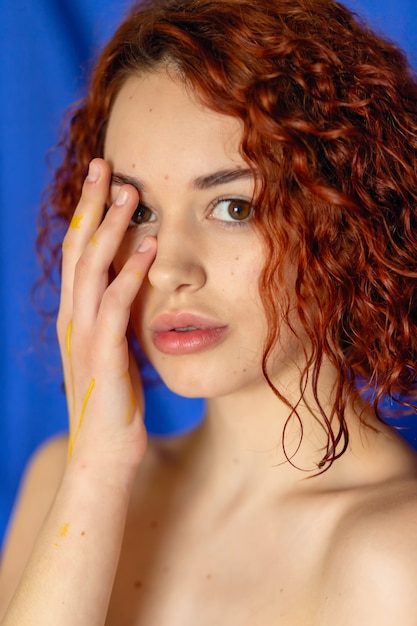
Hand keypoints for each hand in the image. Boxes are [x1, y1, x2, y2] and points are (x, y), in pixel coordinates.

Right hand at [57, 158, 155, 478]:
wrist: (103, 458)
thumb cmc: (114, 406)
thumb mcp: (114, 354)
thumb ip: (117, 321)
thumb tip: (134, 291)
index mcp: (78, 317)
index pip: (78, 254)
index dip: (88, 214)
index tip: (105, 179)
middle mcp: (74, 320)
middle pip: (77, 250)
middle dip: (90, 205)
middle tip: (105, 164)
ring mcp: (85, 337)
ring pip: (91, 270)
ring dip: (111, 228)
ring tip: (130, 192)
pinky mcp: (103, 358)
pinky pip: (115, 307)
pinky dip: (131, 274)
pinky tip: (150, 248)